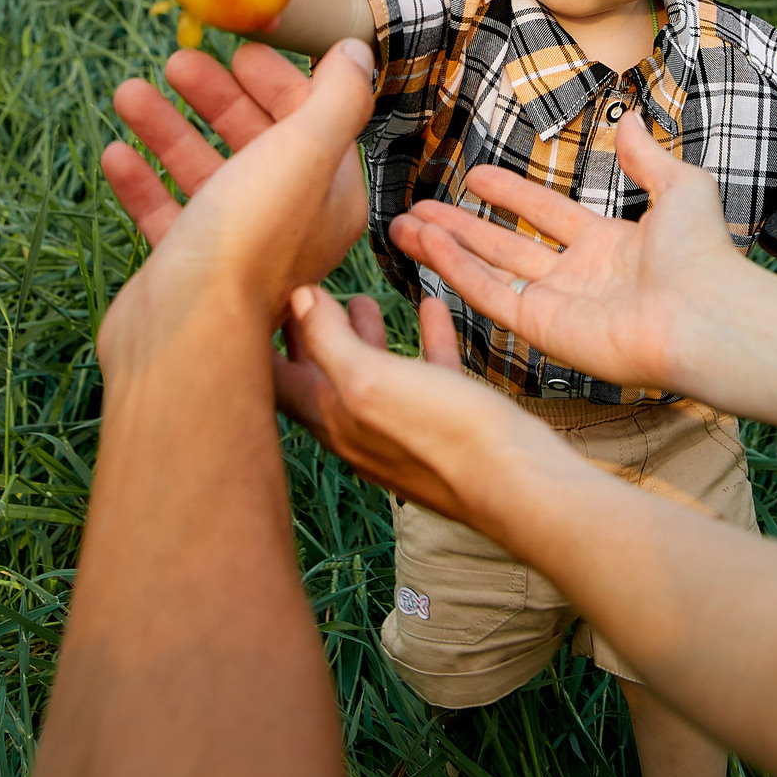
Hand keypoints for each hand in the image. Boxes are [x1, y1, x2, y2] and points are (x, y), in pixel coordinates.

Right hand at [100, 39, 375, 346]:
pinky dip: (143, 181)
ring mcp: (236, 248)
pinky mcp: (187, 269)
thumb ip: (336, 97)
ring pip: (204, 173)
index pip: (313, 123)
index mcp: (329, 197)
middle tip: (178, 62)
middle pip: (254, 142)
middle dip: (216, 98)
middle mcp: (288, 223)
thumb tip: (355, 51)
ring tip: (129, 92)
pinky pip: (167, 213)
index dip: (278, 81)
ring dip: (168, 129)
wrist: (186, 331)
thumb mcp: (305, 151)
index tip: (240, 51)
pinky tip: (116, 152)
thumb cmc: (250, 238)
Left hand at [277, 285, 567, 526]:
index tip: (257, 300)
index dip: (261, 341)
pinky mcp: (448, 424)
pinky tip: (430, 307)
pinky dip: (423, 340)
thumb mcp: (372, 380)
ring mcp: (406, 430)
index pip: (277, 381)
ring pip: (376, 376)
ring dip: (364, 337)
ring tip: (361, 299)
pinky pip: (428, 374)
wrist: (519, 481)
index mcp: (332, 420)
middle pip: (321, 378)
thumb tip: (299, 300)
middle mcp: (361, 430)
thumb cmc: (443, 434)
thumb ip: (329, 341)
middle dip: (309, 337)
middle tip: (301, 295)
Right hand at [388, 116, 756, 394]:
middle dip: (460, 227)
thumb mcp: (680, 188)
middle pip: (505, 246)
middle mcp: (578, 278)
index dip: (511, 194)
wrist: (707, 313)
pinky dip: (457, 271)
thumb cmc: (703, 255)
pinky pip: (491, 295)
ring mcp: (558, 307)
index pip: (547, 214)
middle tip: (417, 209)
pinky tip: (426, 245)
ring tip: (402, 225)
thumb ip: (648, 158)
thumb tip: (631, 123)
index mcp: (610, 246)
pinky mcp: (543, 331)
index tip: (475, 177)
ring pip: (488, 271)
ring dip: (444, 248)